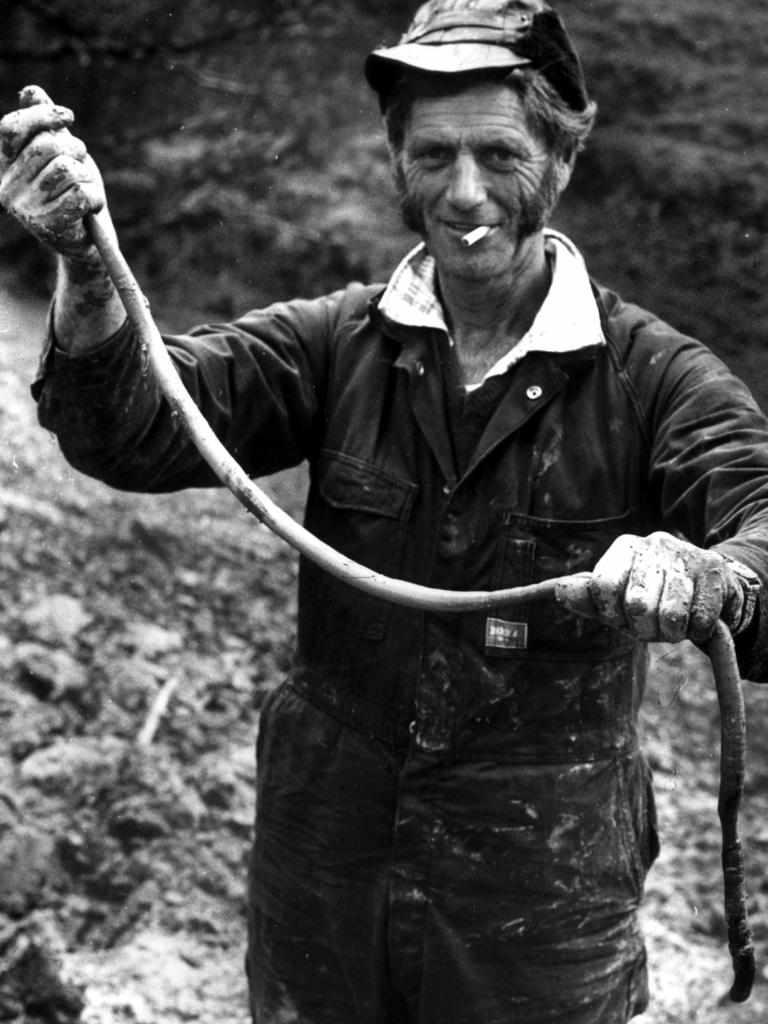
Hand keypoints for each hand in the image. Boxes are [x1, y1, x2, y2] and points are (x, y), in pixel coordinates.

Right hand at [0, 85, 104, 259]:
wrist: (85, 241)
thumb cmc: (70, 192)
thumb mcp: (57, 154)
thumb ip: (43, 124)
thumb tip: (31, 92)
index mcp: (3, 166)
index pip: (10, 128)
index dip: (41, 115)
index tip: (68, 116)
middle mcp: (7, 188)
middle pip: (46, 146)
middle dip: (75, 149)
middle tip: (82, 164)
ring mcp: (25, 209)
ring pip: (67, 170)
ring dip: (86, 176)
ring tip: (84, 188)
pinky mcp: (48, 227)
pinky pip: (81, 193)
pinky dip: (95, 197)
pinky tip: (91, 207)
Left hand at [555, 531, 747, 643]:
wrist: (707, 587)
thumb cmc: (652, 597)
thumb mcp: (616, 599)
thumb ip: (586, 598)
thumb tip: (557, 591)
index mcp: (624, 548)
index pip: (603, 587)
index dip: (611, 614)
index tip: (620, 618)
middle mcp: (654, 544)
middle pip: (636, 606)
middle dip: (642, 629)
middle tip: (650, 627)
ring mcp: (685, 554)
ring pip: (670, 615)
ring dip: (670, 633)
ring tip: (673, 625)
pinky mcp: (713, 570)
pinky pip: (700, 618)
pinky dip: (696, 631)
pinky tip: (695, 620)